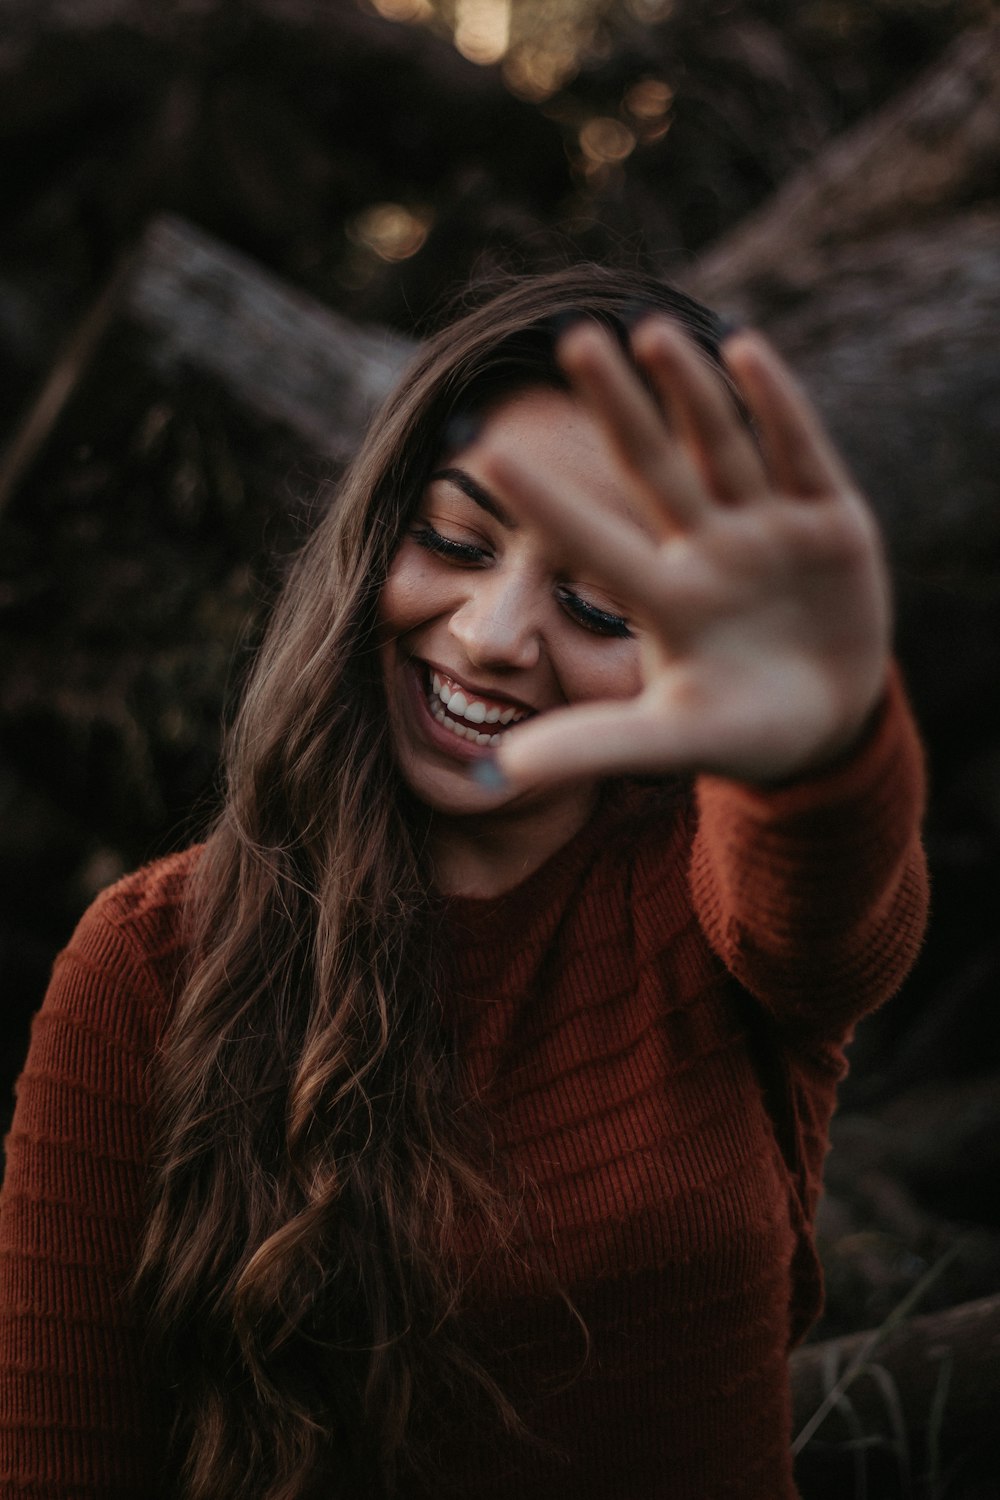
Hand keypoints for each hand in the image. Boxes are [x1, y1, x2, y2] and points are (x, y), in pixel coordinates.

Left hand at [476, 315, 891, 788]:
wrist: (826, 727)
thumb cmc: (739, 732)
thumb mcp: (670, 741)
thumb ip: (593, 748)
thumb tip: (497, 771)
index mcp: (665, 599)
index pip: (596, 544)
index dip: (551, 504)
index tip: (490, 456)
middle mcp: (707, 550)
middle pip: (654, 467)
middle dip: (619, 407)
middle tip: (573, 341)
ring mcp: (768, 530)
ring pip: (723, 445)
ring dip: (691, 389)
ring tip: (650, 331)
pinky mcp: (831, 522)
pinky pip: (801, 455)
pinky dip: (778, 407)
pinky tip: (745, 351)